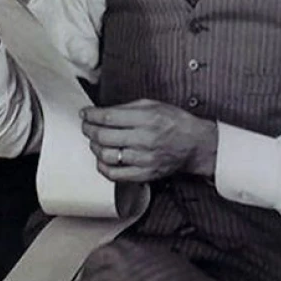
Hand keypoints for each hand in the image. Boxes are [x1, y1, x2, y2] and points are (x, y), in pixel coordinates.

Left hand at [81, 98, 217, 182]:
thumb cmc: (174, 123)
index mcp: (147, 118)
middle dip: (89, 130)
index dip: (91, 115)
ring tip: (95, 141)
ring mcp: (144, 159)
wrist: (195, 145)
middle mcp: (145, 139)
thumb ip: (126, 108)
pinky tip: (103, 159)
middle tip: (86, 126)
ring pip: (107, 156)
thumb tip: (101, 111)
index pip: (109, 117)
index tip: (85, 114)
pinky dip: (103, 167)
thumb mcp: (152, 105)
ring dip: (94, 147)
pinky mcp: (145, 174)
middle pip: (104, 136)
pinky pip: (115, 175)